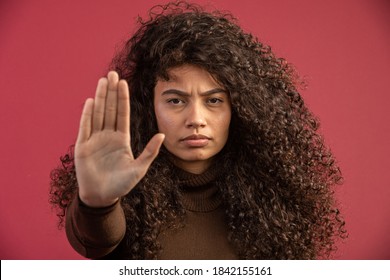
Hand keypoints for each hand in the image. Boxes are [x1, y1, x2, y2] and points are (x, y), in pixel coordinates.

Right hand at [75, 71, 163, 206]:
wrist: (102, 197)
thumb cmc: (121, 185)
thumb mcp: (139, 168)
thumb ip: (150, 151)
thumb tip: (163, 135)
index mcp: (121, 139)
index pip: (122, 114)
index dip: (123, 99)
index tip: (123, 83)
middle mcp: (108, 136)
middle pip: (109, 109)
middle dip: (111, 92)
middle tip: (112, 74)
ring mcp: (95, 140)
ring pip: (98, 114)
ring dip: (100, 97)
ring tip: (102, 81)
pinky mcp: (83, 146)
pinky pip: (85, 128)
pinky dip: (87, 115)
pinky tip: (90, 102)